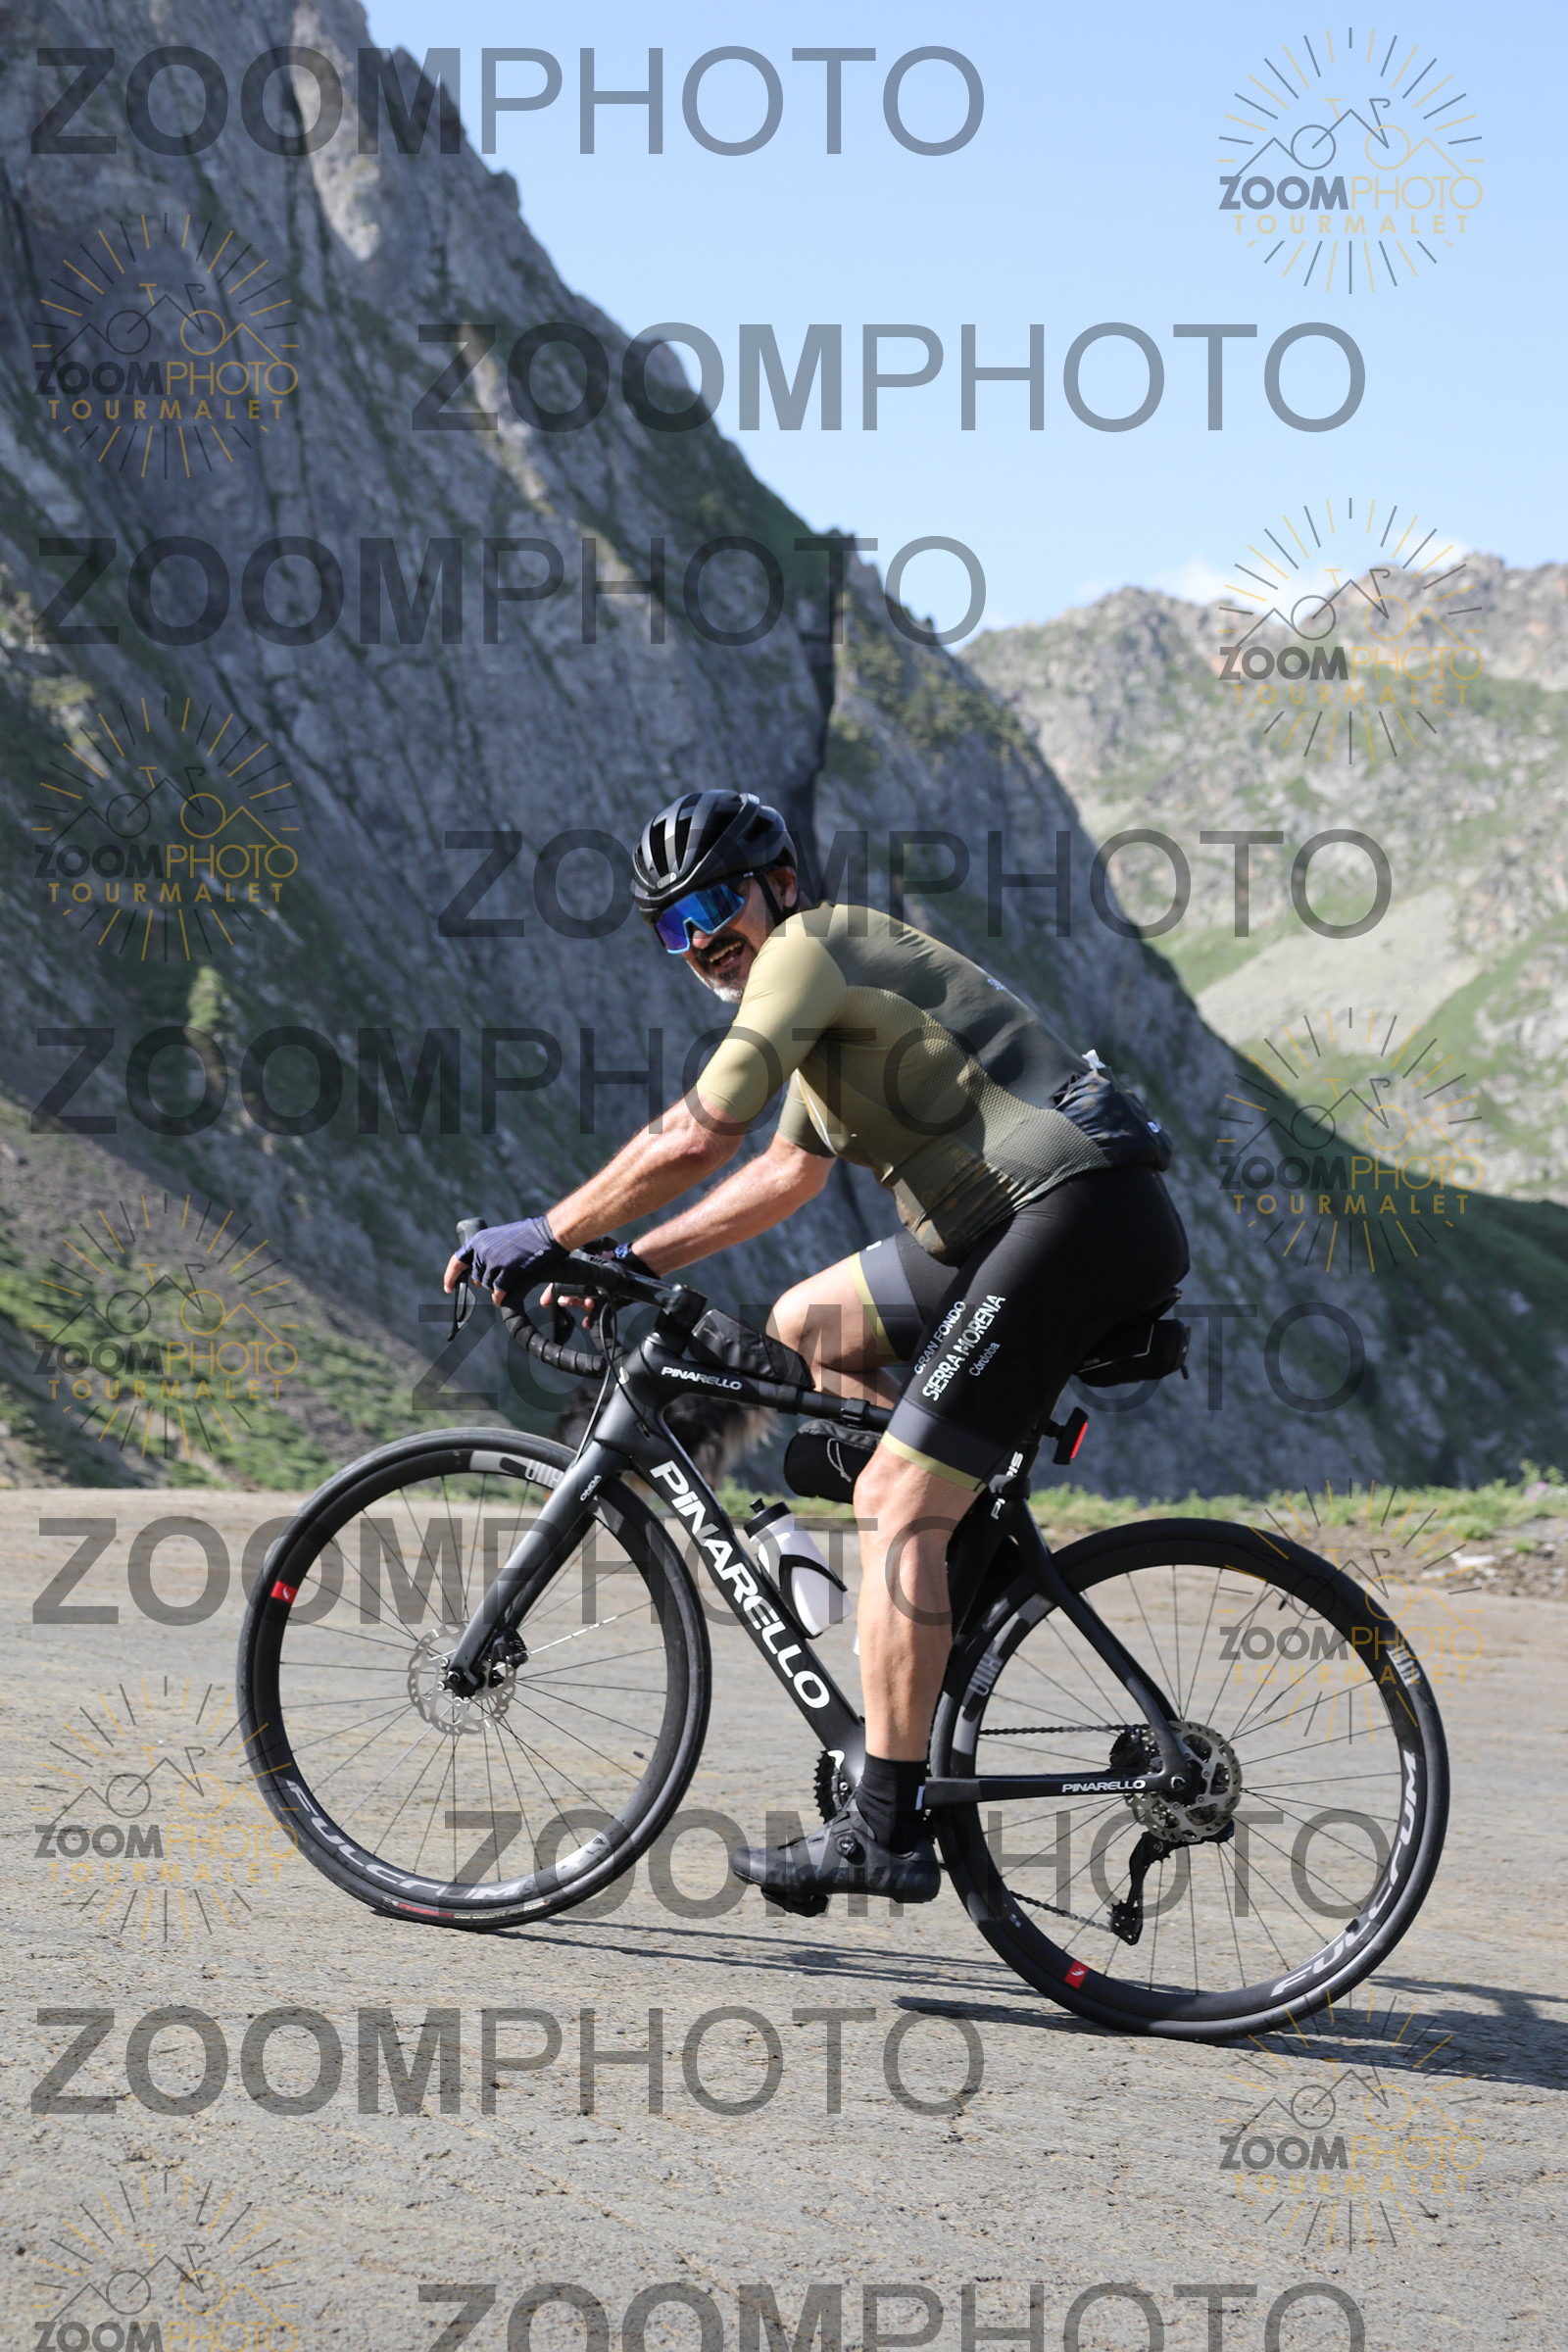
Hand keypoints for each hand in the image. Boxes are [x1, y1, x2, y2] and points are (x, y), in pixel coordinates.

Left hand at [443, 1213, 559, 1304]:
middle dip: (485, 1282)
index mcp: (479, 1239)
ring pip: (486, 1285)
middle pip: (476, 1277)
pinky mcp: (508, 1270)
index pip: (457, 1261)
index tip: (448, 1287)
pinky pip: (497, 1291)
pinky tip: (502, 1298)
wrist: (549, 1233)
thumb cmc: (530, 1235)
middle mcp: (483, 1249)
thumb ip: (488, 1250)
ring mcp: (494, 1260)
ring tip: (510, 1279)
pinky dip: (499, 1297)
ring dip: (495, 1288)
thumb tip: (482, 1272)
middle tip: (500, 1277)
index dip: (451, 1276)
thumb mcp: (501, 1237)